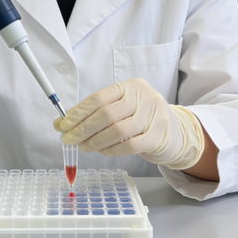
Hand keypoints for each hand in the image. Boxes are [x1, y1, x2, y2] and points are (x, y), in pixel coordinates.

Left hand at [54, 78, 204, 169]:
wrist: (176, 131)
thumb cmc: (141, 118)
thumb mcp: (121, 107)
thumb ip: (95, 112)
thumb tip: (62, 122)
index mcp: (130, 86)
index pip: (99, 98)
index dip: (78, 113)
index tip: (62, 124)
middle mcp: (143, 97)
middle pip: (106, 114)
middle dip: (82, 129)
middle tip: (68, 139)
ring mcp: (153, 116)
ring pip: (117, 131)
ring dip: (95, 142)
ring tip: (84, 147)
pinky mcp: (158, 136)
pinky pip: (129, 146)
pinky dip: (111, 150)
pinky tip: (102, 151)